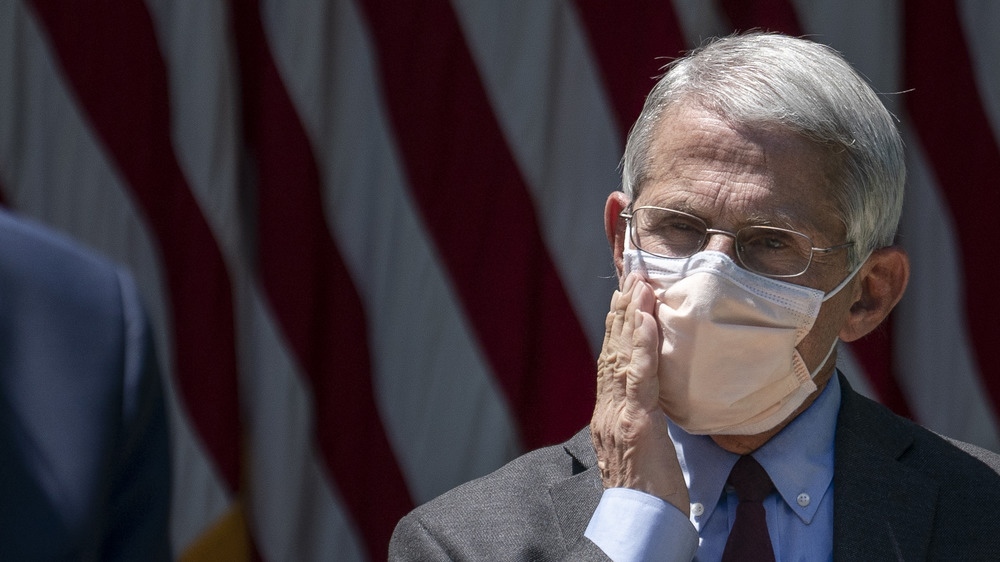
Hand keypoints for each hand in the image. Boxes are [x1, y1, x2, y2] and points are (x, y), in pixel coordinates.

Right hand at [590, 272, 689, 514]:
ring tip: (639, 284)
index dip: (616, 329)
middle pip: (611, 351)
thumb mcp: (639, 451)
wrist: (638, 525)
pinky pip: (639, 376)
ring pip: (621, 356)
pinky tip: (647, 318)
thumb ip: (639, 422)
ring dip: (631, 316)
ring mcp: (617, 416)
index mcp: (606, 416)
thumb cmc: (646, 495)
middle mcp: (605, 411)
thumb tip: (648, 403)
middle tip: (632, 276)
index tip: (624, 298)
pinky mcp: (635, 424)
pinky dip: (642, 344)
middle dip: (621, 311)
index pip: (609, 363)